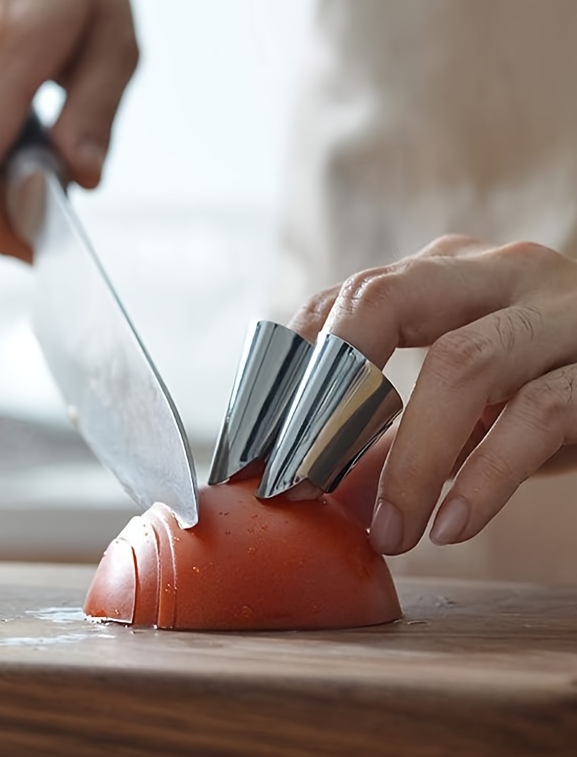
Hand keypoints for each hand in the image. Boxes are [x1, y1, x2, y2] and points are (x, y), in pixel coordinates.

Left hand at [289, 236, 576, 553]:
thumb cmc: (544, 388)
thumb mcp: (461, 398)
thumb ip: (393, 428)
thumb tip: (313, 486)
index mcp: (443, 272)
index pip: (340, 302)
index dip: (288, 372)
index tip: (256, 449)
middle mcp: (495, 271)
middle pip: (384, 301)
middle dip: (327, 393)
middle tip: (298, 477)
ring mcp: (556, 308)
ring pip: (461, 363)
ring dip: (410, 460)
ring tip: (389, 531)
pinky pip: (538, 414)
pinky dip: (484, 477)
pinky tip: (451, 526)